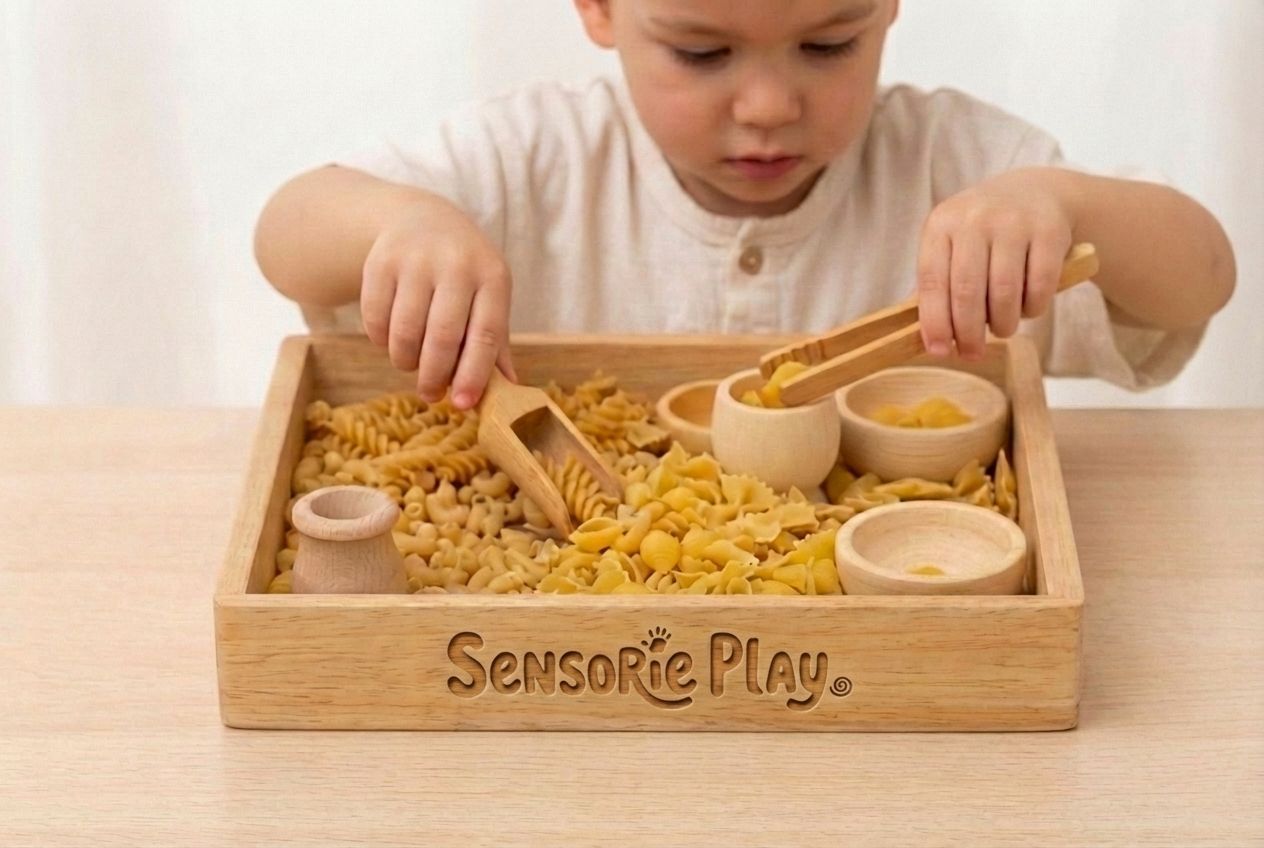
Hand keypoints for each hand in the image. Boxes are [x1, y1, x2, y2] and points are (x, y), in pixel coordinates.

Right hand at [360, 196, 515, 408]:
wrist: (423, 219)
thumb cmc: (465, 272)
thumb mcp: (489, 296)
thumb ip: (495, 341)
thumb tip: (509, 388)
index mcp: (492, 276)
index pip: (485, 334)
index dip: (474, 374)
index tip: (463, 405)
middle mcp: (456, 264)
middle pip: (442, 337)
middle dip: (434, 376)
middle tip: (430, 395)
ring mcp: (416, 260)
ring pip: (404, 332)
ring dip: (405, 362)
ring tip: (410, 365)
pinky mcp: (380, 261)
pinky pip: (375, 319)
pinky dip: (381, 341)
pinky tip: (391, 340)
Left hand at [916, 167, 1074, 359]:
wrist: (1037, 192)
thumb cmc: (985, 233)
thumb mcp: (953, 244)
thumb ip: (939, 283)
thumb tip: (928, 338)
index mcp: (941, 224)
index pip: (932, 281)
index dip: (935, 322)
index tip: (940, 351)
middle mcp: (974, 219)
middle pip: (966, 291)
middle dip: (969, 332)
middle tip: (972, 353)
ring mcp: (1013, 222)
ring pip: (1004, 292)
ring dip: (1003, 323)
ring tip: (1003, 329)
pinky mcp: (1049, 231)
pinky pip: (1039, 286)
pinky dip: (1033, 308)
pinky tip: (1028, 309)